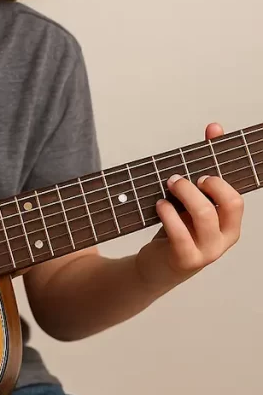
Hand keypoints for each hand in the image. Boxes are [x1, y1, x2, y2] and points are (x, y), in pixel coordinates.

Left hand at [135, 122, 243, 293]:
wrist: (156, 266)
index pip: (237, 197)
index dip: (223, 178)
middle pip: (229, 204)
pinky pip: (181, 234)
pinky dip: (169, 214)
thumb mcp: (192, 199)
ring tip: (169, 186)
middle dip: (206, 184)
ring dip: (184, 195)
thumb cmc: (177, 228)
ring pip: (205, 216)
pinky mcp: (186, 260)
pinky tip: (160, 205)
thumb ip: (204, 164)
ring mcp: (207, 251)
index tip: (205, 167)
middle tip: (182, 178)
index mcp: (230, 222)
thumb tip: (214, 127)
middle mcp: (224, 238)